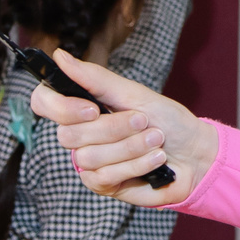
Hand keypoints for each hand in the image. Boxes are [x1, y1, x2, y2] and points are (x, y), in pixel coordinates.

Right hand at [33, 49, 217, 204]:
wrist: (195, 152)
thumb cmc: (166, 120)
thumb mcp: (134, 93)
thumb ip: (94, 77)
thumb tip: (59, 55)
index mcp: (82, 107)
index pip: (43, 102)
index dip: (61, 107)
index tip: (93, 108)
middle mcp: (79, 135)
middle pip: (69, 134)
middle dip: (113, 127)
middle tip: (143, 121)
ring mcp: (88, 162)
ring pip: (89, 156)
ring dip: (131, 146)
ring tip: (155, 140)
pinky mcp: (102, 184)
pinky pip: (106, 175)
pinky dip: (137, 164)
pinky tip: (155, 159)